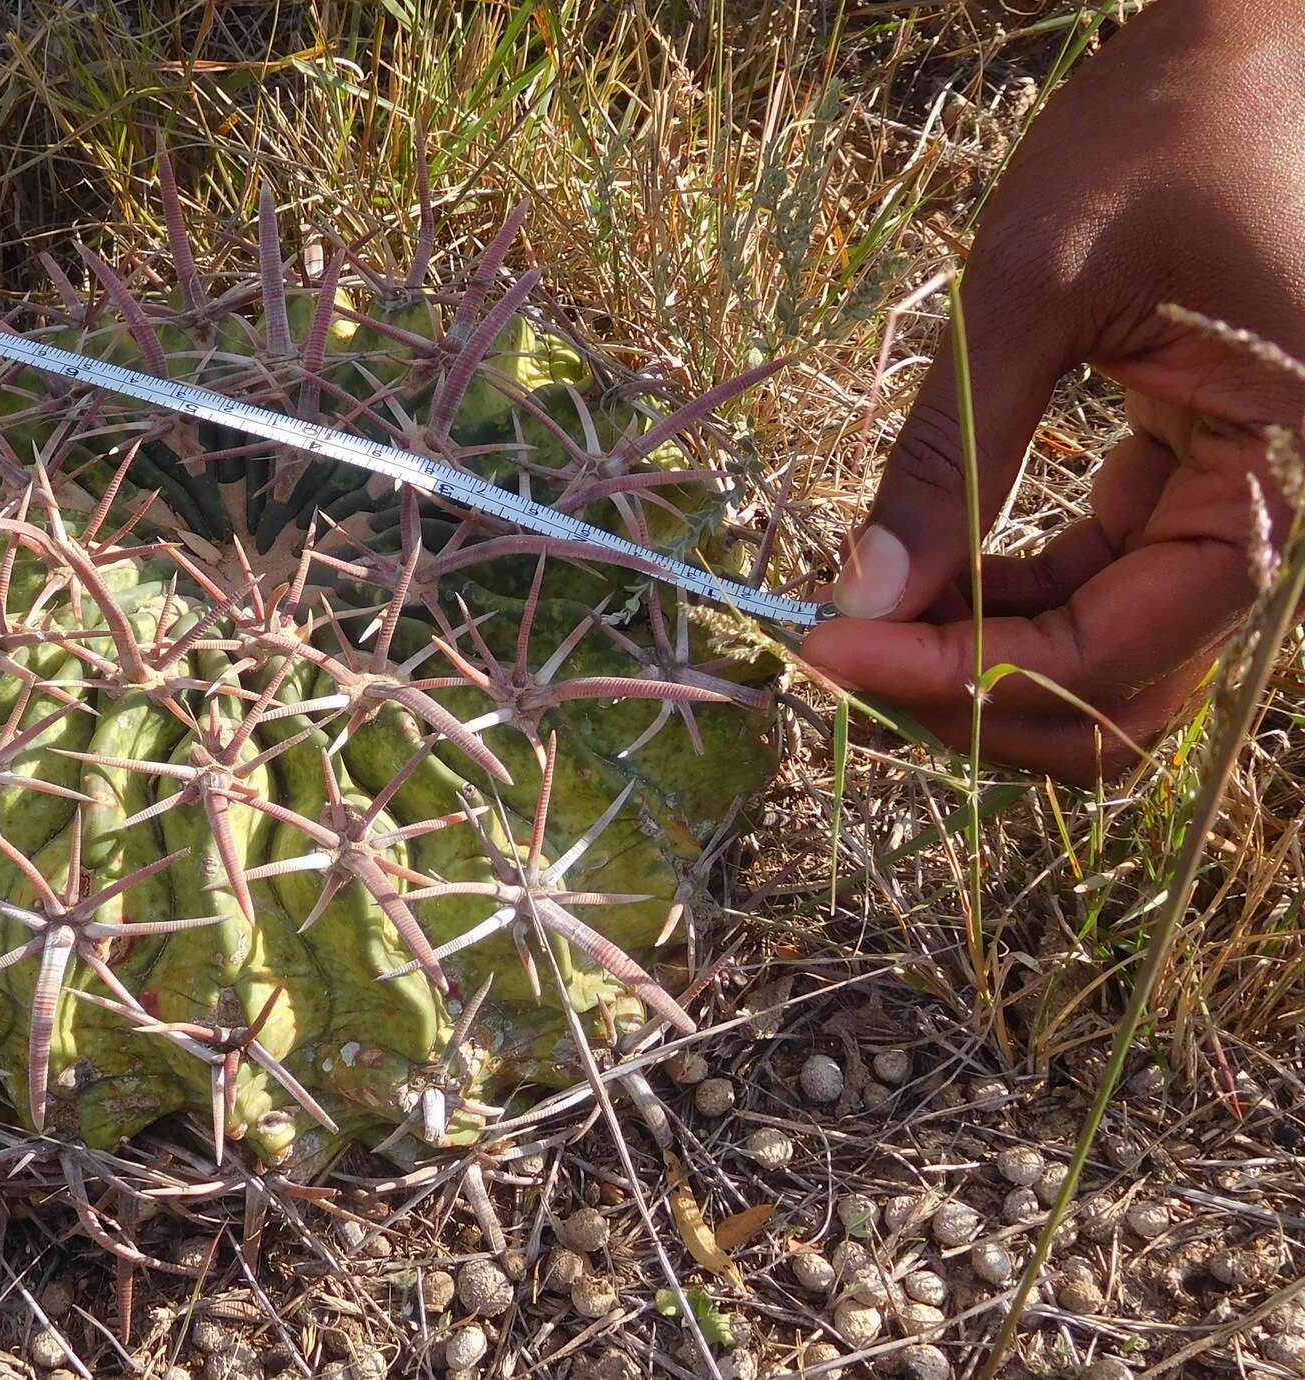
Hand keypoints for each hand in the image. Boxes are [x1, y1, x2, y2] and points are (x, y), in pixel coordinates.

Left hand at [803, 0, 1304, 782]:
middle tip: (837, 652)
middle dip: (974, 694)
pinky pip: (1097, 590)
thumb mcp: (1034, 284)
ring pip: (1108, 660)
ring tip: (858, 619)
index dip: (970, 673)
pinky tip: (914, 571)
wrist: (1247, 50)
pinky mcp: (1183, 483)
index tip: (830, 645)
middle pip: (1124, 692)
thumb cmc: (1164, 133)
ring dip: (982, 664)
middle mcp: (1274, 516)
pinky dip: (1003, 603)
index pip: (1121, 647)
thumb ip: (950, 451)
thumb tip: (858, 598)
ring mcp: (1231, 508)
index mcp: (1279, 473)